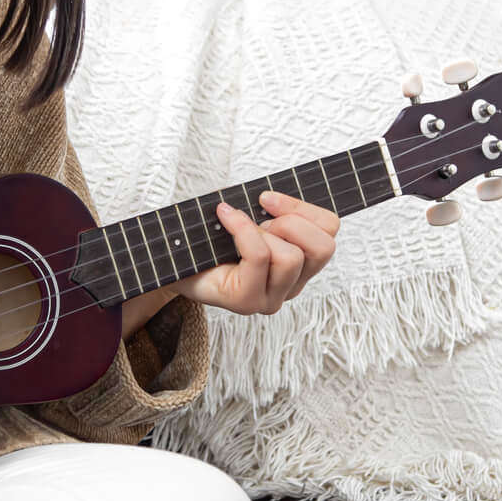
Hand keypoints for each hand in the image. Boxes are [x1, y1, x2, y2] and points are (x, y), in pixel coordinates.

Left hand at [179, 190, 339, 316]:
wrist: (171, 261)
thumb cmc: (210, 239)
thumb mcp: (250, 216)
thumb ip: (273, 209)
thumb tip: (272, 197)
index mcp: (300, 264)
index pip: (329, 231)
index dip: (304, 208)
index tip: (267, 198)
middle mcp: (291, 286)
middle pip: (322, 247)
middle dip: (291, 221)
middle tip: (259, 219)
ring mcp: (270, 299)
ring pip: (292, 257)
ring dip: (264, 232)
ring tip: (238, 231)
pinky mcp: (247, 302)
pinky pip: (259, 257)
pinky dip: (243, 230)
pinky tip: (225, 218)